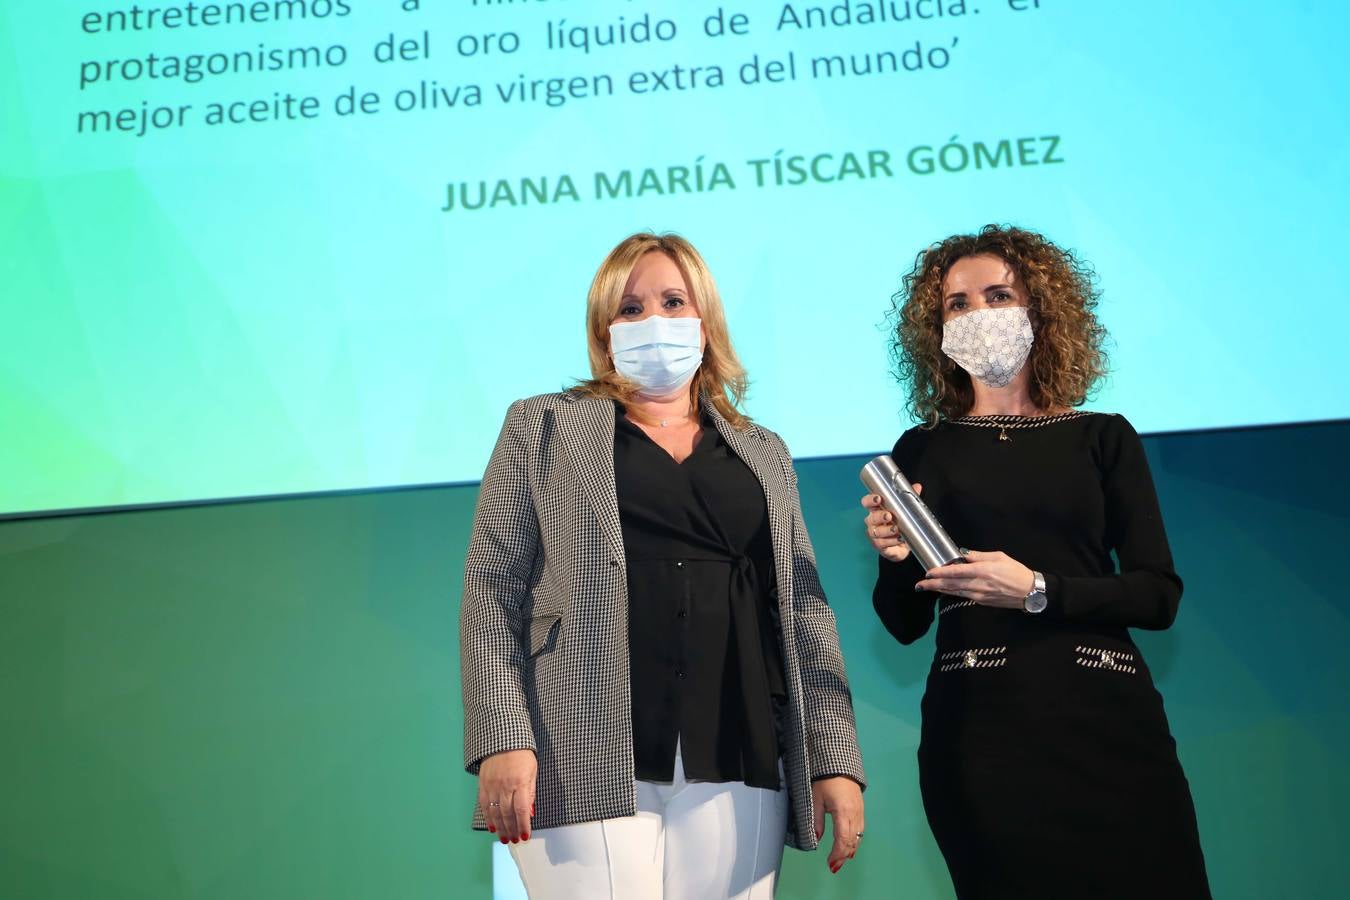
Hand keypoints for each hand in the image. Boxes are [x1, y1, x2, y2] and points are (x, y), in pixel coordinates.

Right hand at [478, 749, 536, 842]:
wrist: (503, 739)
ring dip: (500, 828)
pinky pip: (485, 805)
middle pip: (507, 814)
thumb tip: (530, 812)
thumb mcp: (533, 771)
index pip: (521, 809)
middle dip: (511, 830)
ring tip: (504, 838)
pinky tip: (492, 827)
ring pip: (495, 812)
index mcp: (519, 782)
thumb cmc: (522, 754)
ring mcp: (492, 785)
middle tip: (514, 841)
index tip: (525, 836)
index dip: (523, 825)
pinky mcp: (483, 784)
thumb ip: (531, 792)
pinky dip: (488, 817)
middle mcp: (504, 785)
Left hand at [812, 776, 863, 873]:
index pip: (842, 839)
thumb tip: (815, 838)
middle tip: (834, 867)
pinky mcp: (861, 810)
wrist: (839, 765)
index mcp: (843, 812)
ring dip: (850, 850)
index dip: (837, 854)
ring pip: (858, 837)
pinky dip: (855, 841)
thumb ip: (817, 820)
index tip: (830, 863)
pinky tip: (850, 847)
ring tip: (840, 861)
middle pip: (851, 841)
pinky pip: (860, 830)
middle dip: (843, 856)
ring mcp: (860, 812)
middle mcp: (854, 814)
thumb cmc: (825, 780)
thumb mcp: (815, 799)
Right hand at [860, 485, 921, 563]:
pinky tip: (900, 539)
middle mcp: (872, 522)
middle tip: (889, 516)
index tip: (878, 498)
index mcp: (876, 510)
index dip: (870, 500)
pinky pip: (883, 544)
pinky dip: (892, 541)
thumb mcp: (904, 510)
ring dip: (886, 530)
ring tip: (896, 529)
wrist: (901, 544)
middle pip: (871, 518)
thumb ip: (908, 499)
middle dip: (880, 516)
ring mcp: (875, 534)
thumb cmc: (898, 523)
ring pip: (876, 532)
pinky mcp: (880, 545)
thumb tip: (917, 486)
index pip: (867, 503)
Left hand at [916, 550, 1034, 608]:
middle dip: (933, 585)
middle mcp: (978, 584)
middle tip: (919, 585)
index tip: (927, 572)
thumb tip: (962, 555)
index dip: (940, 573)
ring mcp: (979, 595)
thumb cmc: (1016, 571)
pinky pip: (962, 596)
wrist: (1030, 592)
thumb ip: (979, 556)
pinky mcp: (982, 601)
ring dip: (939, 590)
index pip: (955, 572)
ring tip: (926, 588)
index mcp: (982, 571)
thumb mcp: (999, 557)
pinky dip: (951, 594)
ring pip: (954, 592)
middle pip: (950, 584)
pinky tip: (943, 591)